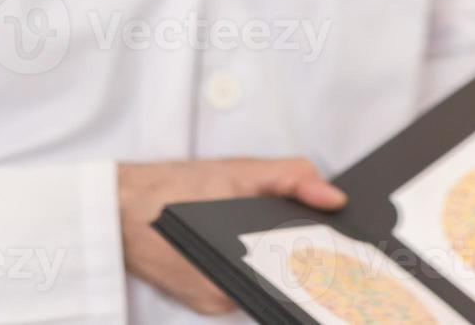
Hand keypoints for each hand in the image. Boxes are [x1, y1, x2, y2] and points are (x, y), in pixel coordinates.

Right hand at [117, 157, 347, 314]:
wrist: (120, 207)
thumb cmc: (178, 187)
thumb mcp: (241, 171)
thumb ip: (292, 178)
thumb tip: (334, 199)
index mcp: (234, 268)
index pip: (296, 282)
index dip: (328, 271)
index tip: (354, 261)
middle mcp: (223, 297)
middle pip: (284, 286)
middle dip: (313, 267)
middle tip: (345, 252)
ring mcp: (213, 302)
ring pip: (266, 286)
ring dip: (288, 265)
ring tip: (318, 245)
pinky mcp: (207, 300)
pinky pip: (247, 287)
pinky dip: (263, 267)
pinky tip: (276, 247)